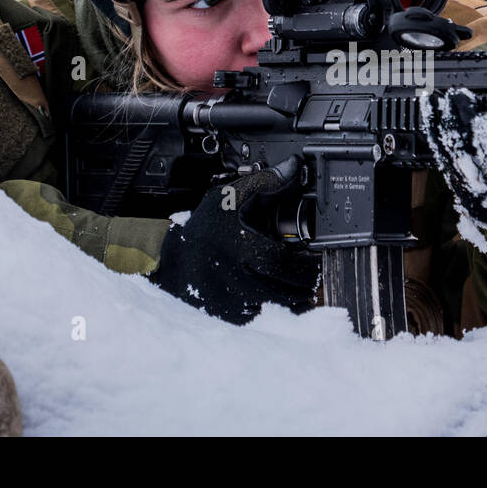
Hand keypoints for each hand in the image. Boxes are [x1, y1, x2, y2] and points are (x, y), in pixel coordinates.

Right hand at [149, 166, 319, 323]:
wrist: (173, 264)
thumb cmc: (203, 230)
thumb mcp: (229, 198)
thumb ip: (265, 183)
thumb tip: (294, 167)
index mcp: (241, 250)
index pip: (285, 265)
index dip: (306, 266)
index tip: (312, 260)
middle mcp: (238, 280)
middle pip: (288, 291)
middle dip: (305, 283)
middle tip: (310, 273)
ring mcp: (234, 303)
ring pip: (279, 309)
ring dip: (294, 298)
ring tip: (298, 285)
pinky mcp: (231, 318)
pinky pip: (265, 319)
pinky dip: (276, 310)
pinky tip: (277, 297)